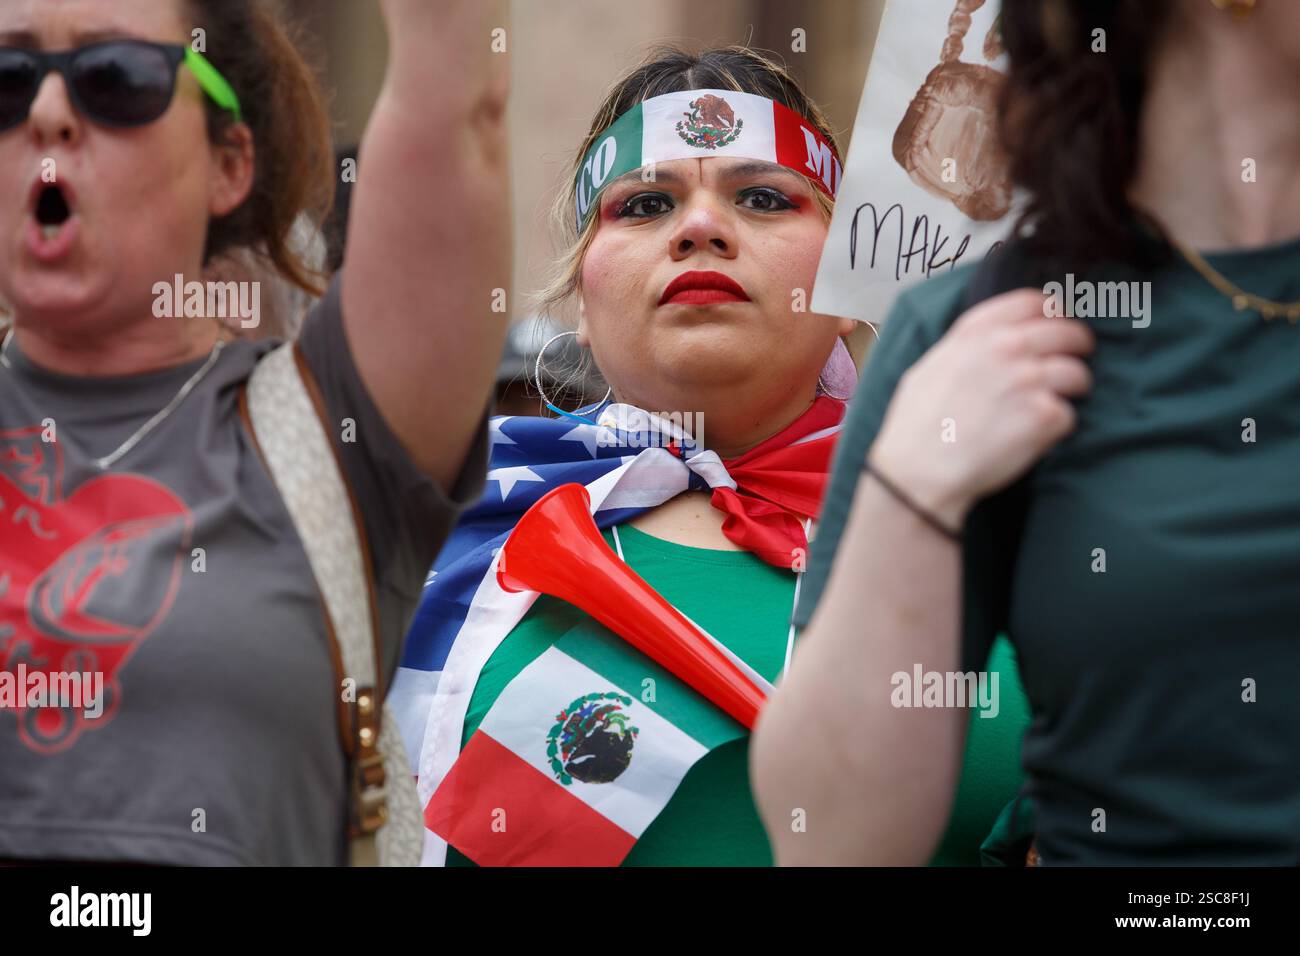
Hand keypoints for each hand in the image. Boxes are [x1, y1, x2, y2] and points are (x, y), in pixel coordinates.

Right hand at [869, 289, 1094, 527]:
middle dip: (1078, 346)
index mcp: (976, 332)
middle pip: (1067, 332)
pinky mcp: (1045, 415)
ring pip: (1077, 373)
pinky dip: (1058, 427)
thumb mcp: (930, 367)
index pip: (1033, 302)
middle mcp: (1007, 347)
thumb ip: (965, 348)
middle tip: (1077, 361)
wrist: (919, 470)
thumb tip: (989, 345)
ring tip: (1059, 403)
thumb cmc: (916, 425)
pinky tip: (1038, 436)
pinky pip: (1069, 415)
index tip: (1057, 324)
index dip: (1052, 313)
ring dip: (1074, 389)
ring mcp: (1029, 380)